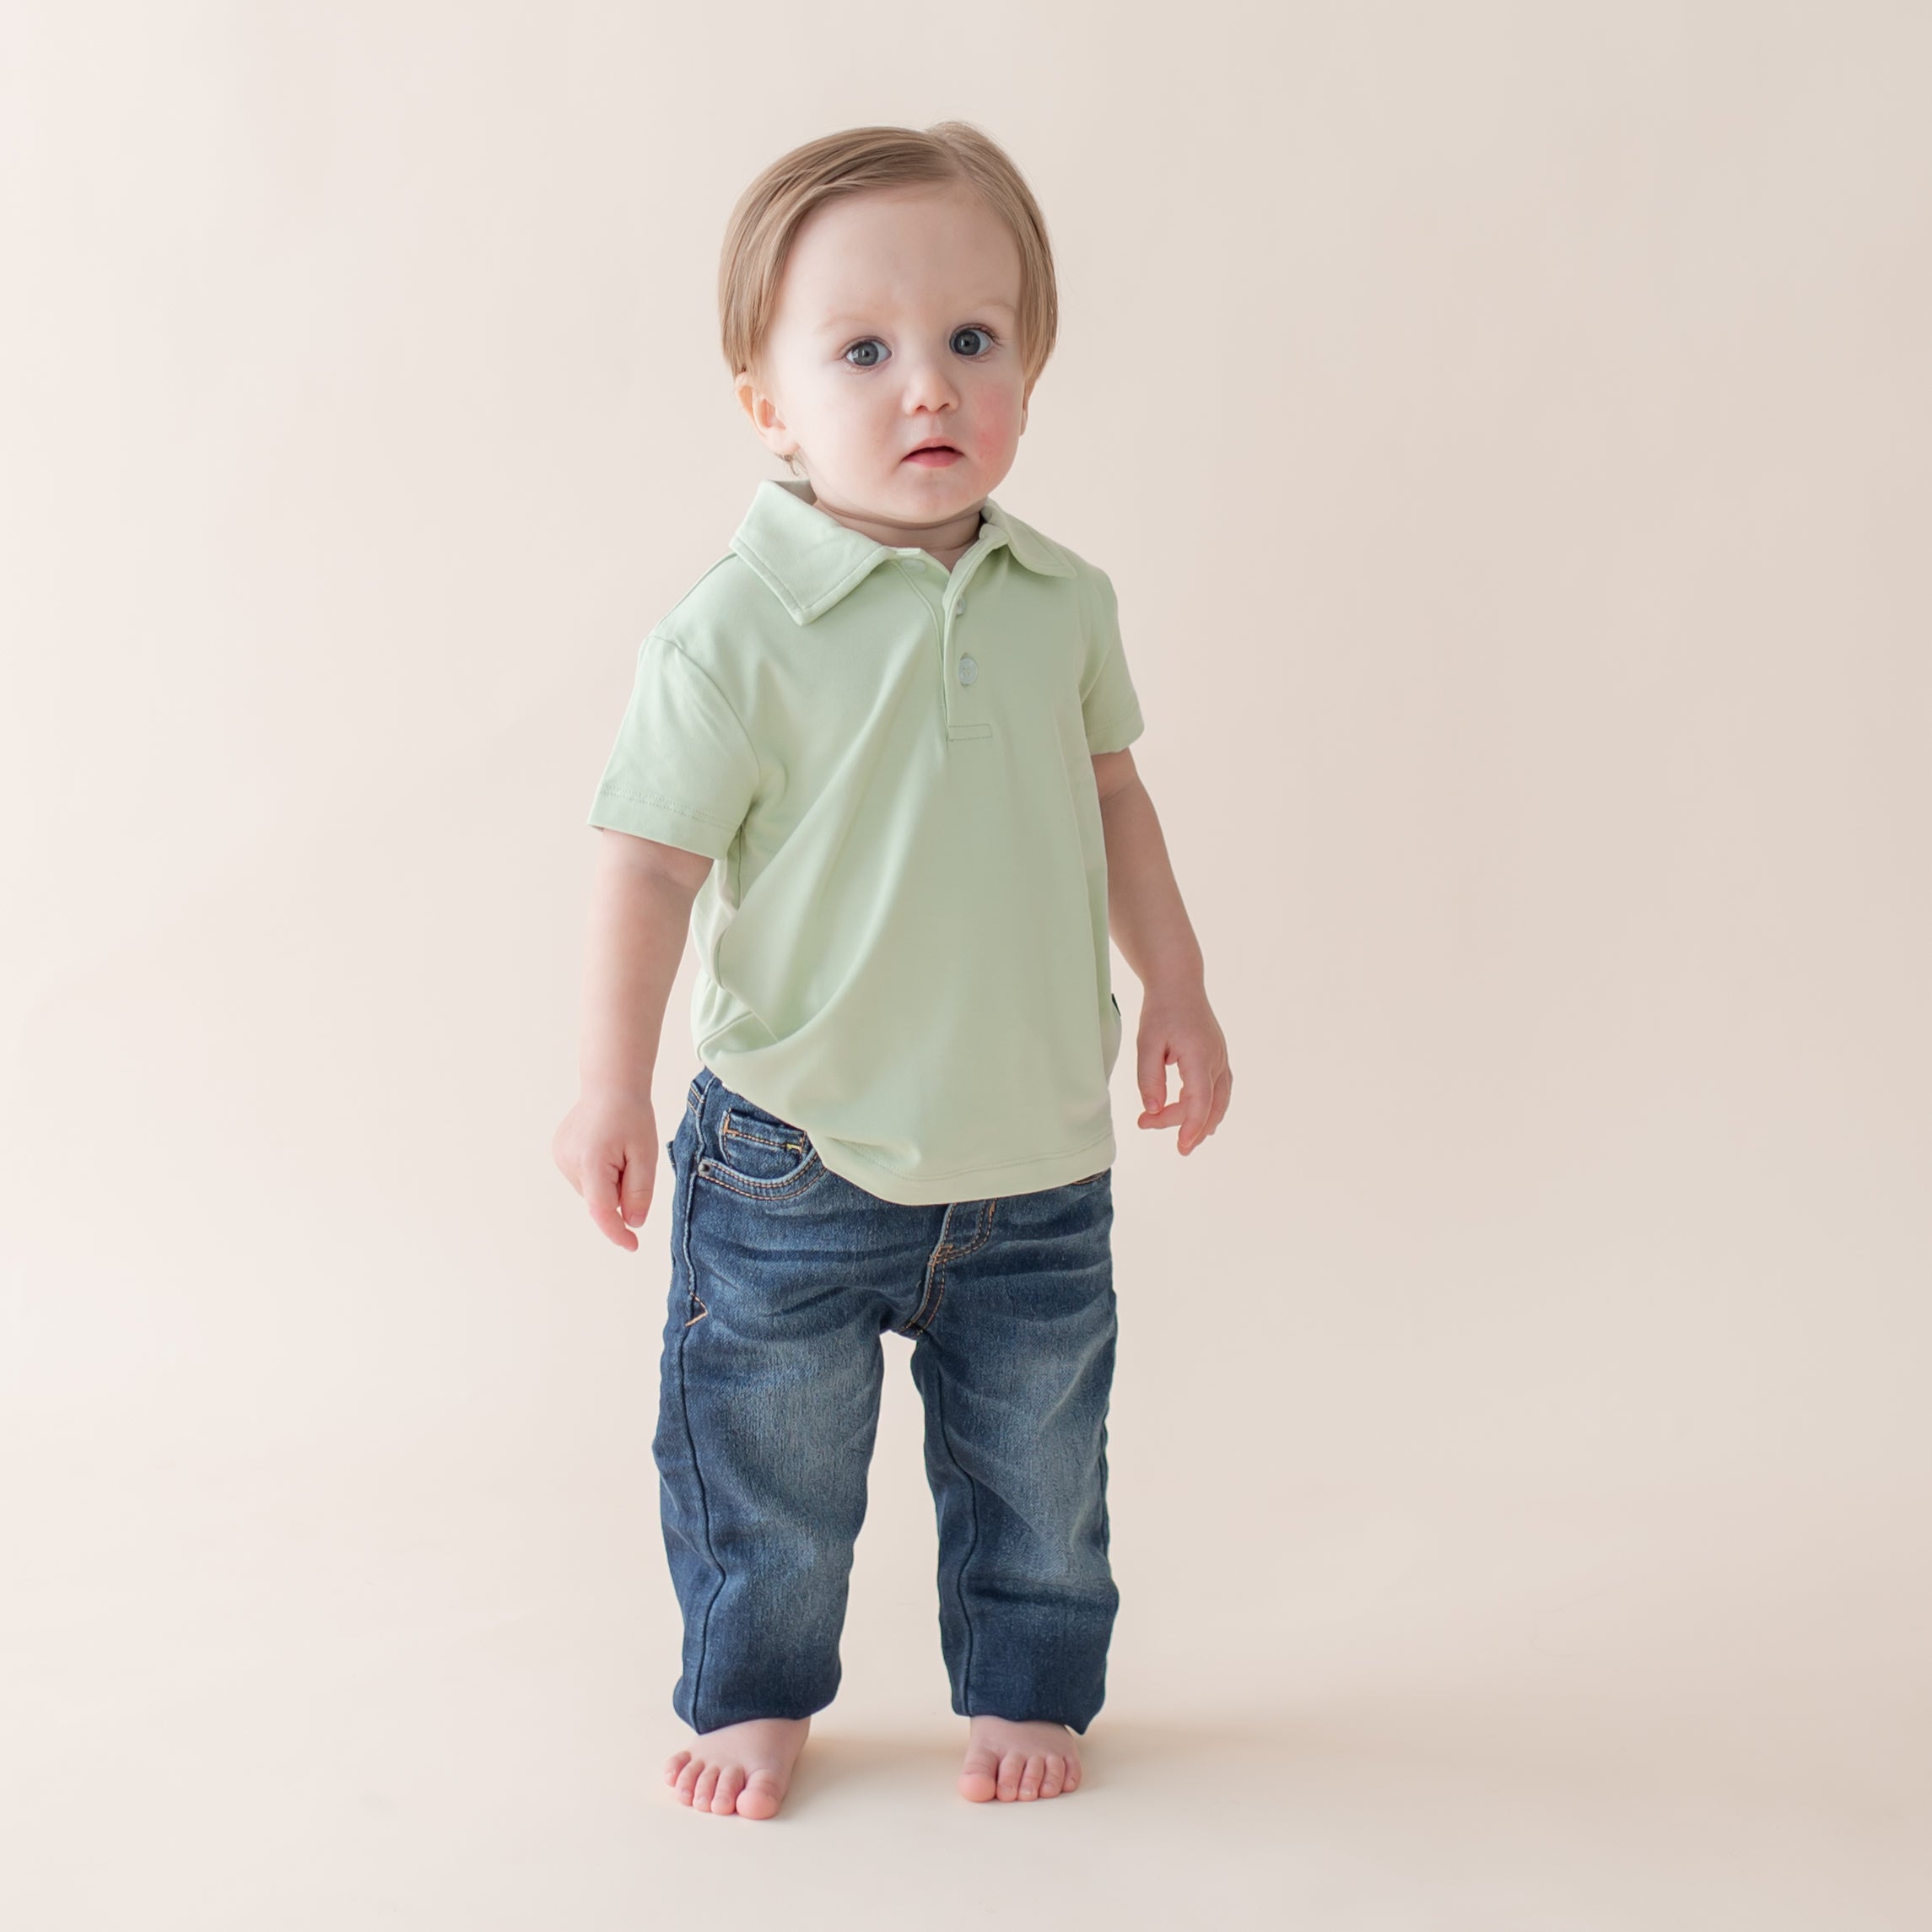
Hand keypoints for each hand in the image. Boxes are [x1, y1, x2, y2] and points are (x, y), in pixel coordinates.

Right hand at [552, 1087, 658, 1249]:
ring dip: (609, 1183)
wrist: (611, 1085)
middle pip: (600, 1200)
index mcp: (591, 1162)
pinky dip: (599, 1174)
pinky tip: (605, 1149)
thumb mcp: (645, 1154)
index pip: (602, 1210)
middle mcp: (569, 1162)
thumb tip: (633, 1222)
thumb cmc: (631, 1115)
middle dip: (620, 1193)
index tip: (632, 1245)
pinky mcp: (559, 1154)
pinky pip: (584, 1178)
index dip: (617, 1231)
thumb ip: (639, 1191)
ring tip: (618, 1151)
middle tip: (632, 1161)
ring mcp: (560, 1158)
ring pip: (592, 1191)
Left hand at [1134, 984, 1230, 1155]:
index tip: (1181, 1147)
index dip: (1191, 1126)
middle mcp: (1217, 1060)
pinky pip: (1220, 1091)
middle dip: (1183, 1125)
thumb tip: (1154, 1110)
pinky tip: (1198, 1120)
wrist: (1179, 984)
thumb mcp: (1146, 1043)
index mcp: (1199, 1056)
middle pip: (1209, 1106)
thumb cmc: (1161, 1011)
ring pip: (1219, 1102)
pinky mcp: (1219, 1058)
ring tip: (1180, 1137)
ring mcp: (1222, 1059)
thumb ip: (1149, 1078)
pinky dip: (1210, 1109)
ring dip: (1201, 1122)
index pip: (1200, 1101)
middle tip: (1145, 1123)